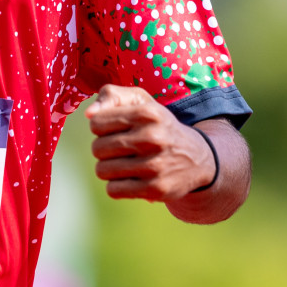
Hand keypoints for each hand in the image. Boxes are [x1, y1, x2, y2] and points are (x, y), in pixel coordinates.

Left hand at [84, 84, 213, 201]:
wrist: (197, 158)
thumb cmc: (158, 126)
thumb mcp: (141, 101)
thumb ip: (111, 96)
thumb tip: (89, 114)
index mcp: (147, 113)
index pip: (96, 123)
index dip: (101, 128)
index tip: (117, 129)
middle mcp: (152, 138)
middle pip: (97, 148)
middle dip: (104, 149)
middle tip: (123, 149)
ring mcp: (155, 165)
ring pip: (102, 170)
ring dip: (109, 168)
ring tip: (127, 163)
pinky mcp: (155, 189)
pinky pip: (113, 190)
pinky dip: (117, 185)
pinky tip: (132, 178)